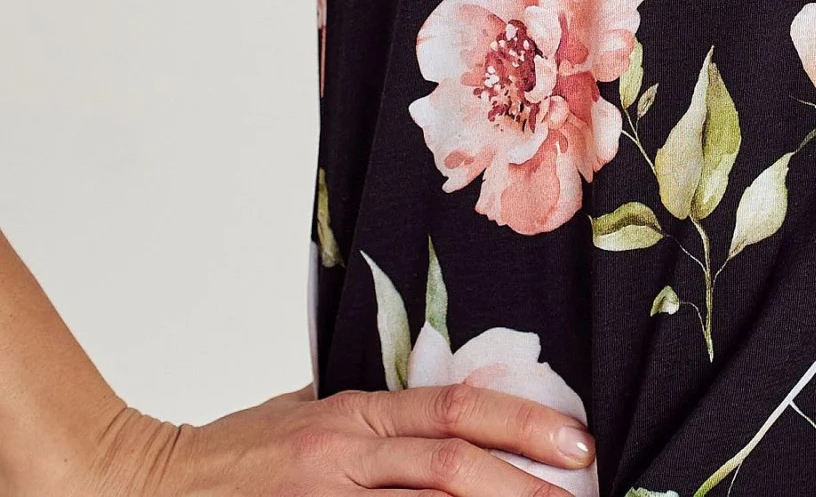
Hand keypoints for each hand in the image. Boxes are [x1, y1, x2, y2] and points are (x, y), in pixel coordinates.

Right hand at [85, 378, 596, 496]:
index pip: (454, 412)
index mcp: (353, 415)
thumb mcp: (306, 409)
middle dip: (524, 489)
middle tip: (583, 496)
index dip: (522, 426)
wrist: (152, 484)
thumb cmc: (235, 451)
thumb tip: (438, 407)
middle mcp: (345, 460)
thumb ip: (371, 414)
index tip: (577, 443)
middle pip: (452, 470)